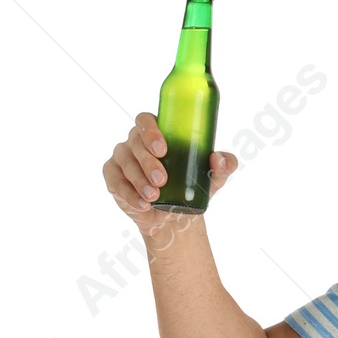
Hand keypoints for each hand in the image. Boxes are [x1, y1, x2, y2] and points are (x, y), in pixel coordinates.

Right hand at [103, 111, 238, 233]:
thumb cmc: (191, 187)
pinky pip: (116, 182)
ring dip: (139, 180)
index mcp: (157, 133)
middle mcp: (136, 142)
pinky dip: (129, 194)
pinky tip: (142, 204)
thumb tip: (220, 160)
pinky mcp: (113, 177)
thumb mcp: (212, 178)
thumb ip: (224, 165)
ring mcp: (122, 158)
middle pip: (135, 142)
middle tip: (162, 179)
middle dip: (148, 161)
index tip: (163, 148)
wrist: (176, 217)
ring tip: (154, 196)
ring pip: (126, 163)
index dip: (151, 131)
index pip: (146, 120)